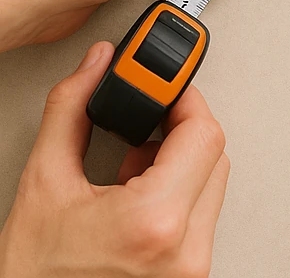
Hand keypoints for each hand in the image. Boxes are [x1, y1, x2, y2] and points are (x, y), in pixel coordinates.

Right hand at [0, 42, 228, 277]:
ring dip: (180, 164)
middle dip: (179, 130)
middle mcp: (184, 249)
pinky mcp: (189, 276)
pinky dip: (179, 195)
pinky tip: (139, 198)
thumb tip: (98, 65)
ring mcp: (191, 268)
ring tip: (131, 170)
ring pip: (212, 184)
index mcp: (154, 220)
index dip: (183, 98)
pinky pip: (202, 216)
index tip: (164, 86)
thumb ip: (72, 110)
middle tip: (143, 124)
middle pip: (214, 154)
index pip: (204, 131)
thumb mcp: (42, 185)